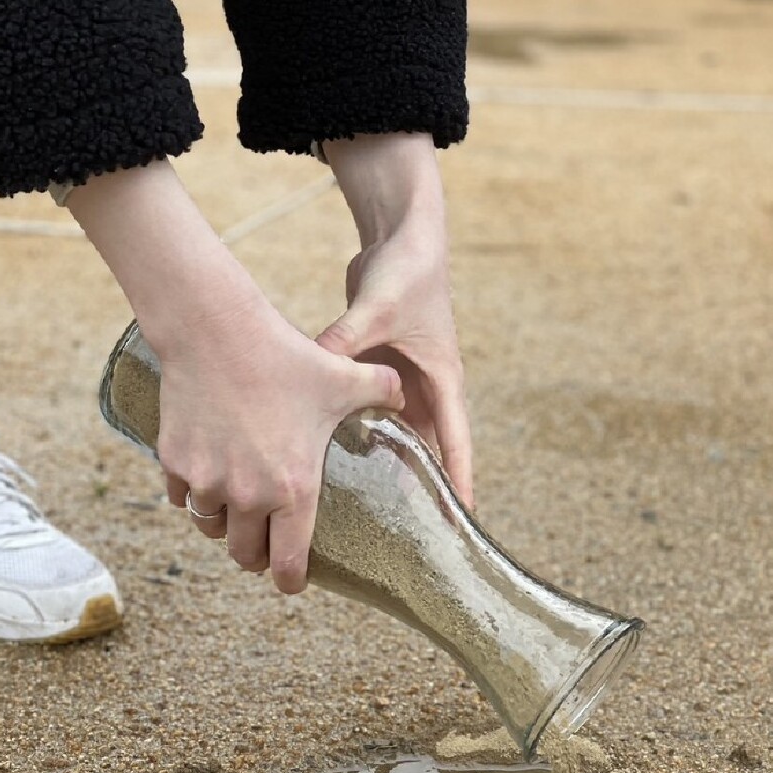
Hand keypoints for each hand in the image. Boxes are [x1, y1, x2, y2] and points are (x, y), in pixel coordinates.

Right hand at [156, 288, 403, 591]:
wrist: (216, 332)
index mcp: (293, 489)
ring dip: (224, 525)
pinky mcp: (175, 464)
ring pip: (211, 527)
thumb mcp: (344, 377)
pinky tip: (207, 478)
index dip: (292, 580)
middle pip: (244, 555)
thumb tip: (403, 394)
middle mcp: (247, 496)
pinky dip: (193, 495)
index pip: (288, 563)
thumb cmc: (286, 356)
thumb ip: (381, 390)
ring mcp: (206, 482)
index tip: (293, 581)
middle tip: (264, 545)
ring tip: (237, 511)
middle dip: (256, 556)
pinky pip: (182, 498)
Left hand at [317, 134, 473, 506]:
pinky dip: (353, 440)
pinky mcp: (376, 373)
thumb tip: (313, 367)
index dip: (458, 486)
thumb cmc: (405, 271)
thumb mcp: (377, 309)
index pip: (456, 445)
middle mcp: (426, 390)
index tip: (459, 526)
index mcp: (442, 381)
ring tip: (360, 513)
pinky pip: (367, 418)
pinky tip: (327, 465)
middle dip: (417, 491)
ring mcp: (401, 384)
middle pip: (425, 452)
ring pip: (394, 439)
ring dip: (381, 469)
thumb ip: (347, 341)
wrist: (402, 236)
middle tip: (401, 536)